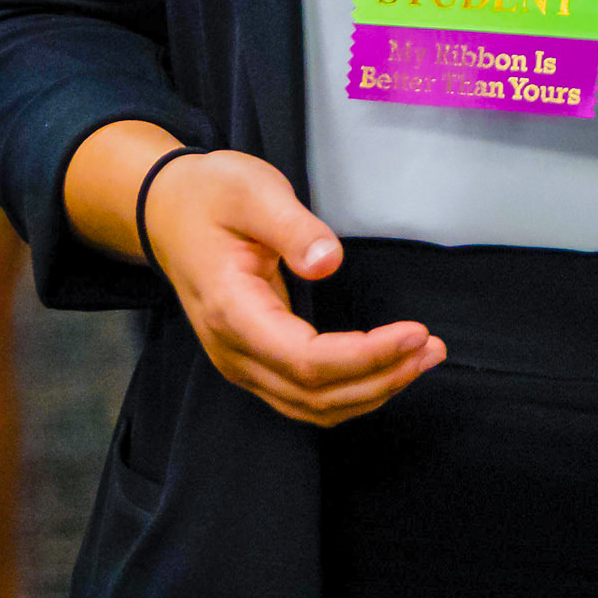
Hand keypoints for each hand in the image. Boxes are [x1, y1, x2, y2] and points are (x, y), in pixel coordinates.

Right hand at [140, 150, 442, 427]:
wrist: (166, 211)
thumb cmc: (209, 196)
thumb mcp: (252, 192)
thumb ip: (292, 227)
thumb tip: (328, 262)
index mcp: (231, 311)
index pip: (306, 359)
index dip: (365, 356)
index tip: (415, 332)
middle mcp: (232, 350)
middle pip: (314, 393)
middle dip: (381, 377)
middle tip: (432, 347)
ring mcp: (240, 362)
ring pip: (311, 405)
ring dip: (371, 390)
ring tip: (423, 358)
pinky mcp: (253, 360)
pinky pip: (305, 395)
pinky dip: (350, 390)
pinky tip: (386, 368)